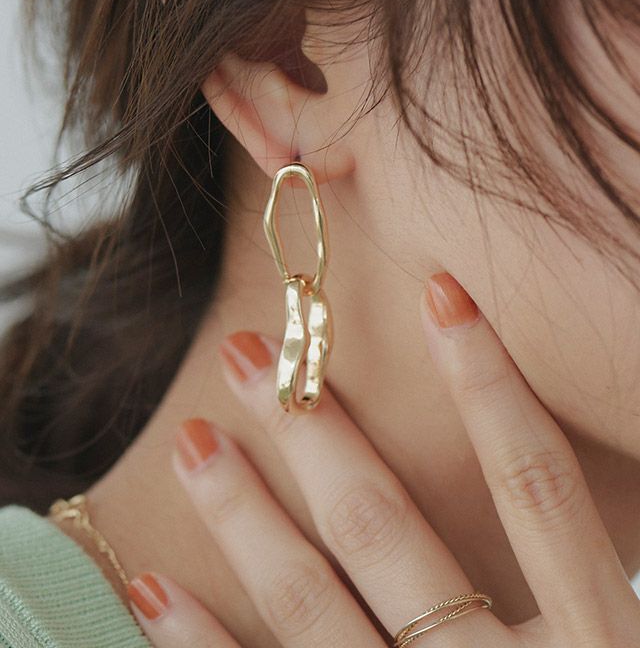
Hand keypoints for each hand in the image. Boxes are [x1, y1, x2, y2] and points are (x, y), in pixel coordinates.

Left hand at [127, 272, 639, 646]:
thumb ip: (585, 568)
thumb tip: (545, 485)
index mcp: (599, 646)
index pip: (534, 486)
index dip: (490, 383)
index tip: (440, 293)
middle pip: (393, 537)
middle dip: (320, 437)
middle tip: (253, 357)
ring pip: (317, 614)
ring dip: (247, 521)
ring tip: (192, 441)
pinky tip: (149, 587)